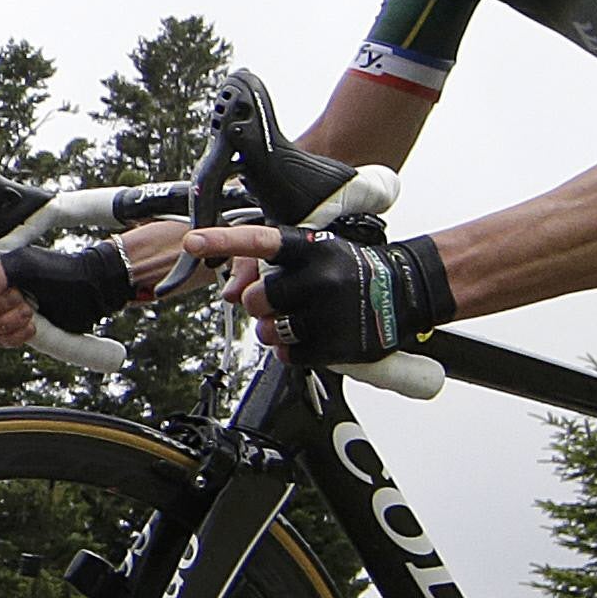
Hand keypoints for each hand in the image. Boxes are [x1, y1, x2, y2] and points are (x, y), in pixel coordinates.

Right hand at [0, 220, 191, 348]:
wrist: (89, 294)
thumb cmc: (60, 272)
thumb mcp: (26, 266)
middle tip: (21, 296)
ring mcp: (3, 309)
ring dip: (10, 321)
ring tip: (32, 309)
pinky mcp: (15, 329)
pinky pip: (1, 340)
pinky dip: (16, 336)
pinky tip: (33, 325)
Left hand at [183, 225, 453, 364]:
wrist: (404, 292)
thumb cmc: (352, 271)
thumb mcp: (320, 251)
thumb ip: (276, 265)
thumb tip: (234, 293)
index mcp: (311, 248)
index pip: (260, 241)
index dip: (223, 241)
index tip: (192, 242)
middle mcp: (318, 278)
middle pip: (256, 299)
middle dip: (261, 304)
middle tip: (282, 302)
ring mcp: (327, 313)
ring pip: (269, 331)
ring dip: (276, 331)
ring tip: (302, 321)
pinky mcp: (333, 346)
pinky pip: (288, 356)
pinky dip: (293, 351)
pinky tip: (315, 336)